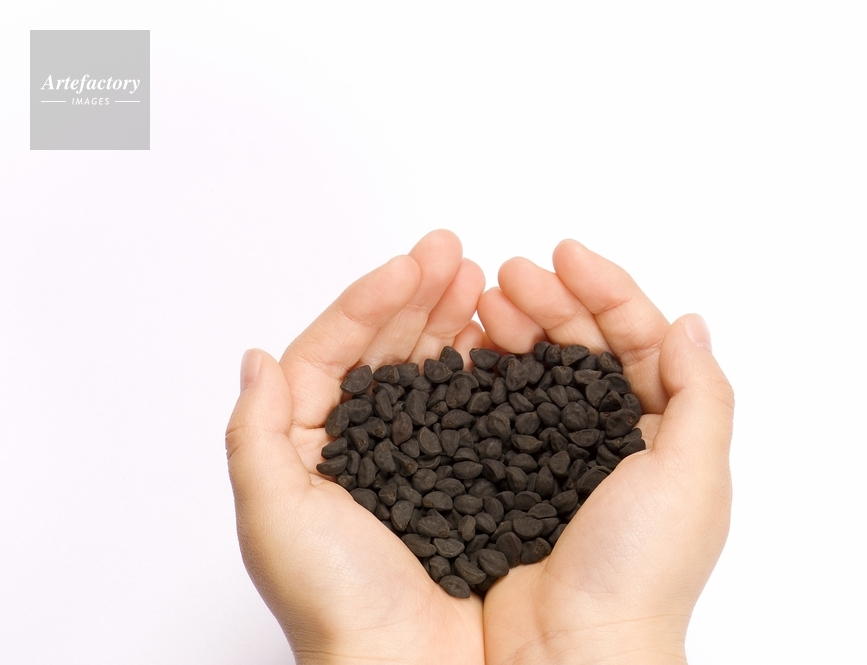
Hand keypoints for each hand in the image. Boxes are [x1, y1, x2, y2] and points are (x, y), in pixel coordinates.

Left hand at [225, 230, 488, 664]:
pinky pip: (467, 408)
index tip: (410, 265)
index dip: (368, 300)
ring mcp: (413, 457)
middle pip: (382, 348)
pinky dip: (480, 368)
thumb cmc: (337, 604)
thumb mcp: (274, 516)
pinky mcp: (460, 475)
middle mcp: (358, 445)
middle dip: (415, 295)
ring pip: (427, 369)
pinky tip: (495, 340)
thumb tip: (257, 359)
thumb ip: (257, 433)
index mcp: (306, 446)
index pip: (331, 351)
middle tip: (451, 253)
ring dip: (449, 319)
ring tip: (477, 280)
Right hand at [477, 241, 733, 664]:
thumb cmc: (639, 572)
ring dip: (516, 327)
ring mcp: (558, 456)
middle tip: (510, 273)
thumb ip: (701, 393)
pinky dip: (486, 373)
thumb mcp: (692, 475)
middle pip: (585, 345)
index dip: (606, 290)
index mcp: (664, 431)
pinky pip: (499, 408)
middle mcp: (613, 438)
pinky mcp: (510, 477)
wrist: (566, 654)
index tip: (566, 254)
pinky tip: (467, 349)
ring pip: (538, 370)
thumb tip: (690, 322)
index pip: (639, 338)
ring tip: (483, 300)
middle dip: (552, 300)